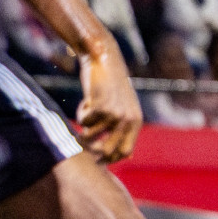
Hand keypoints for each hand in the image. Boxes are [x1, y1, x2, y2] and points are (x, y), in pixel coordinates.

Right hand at [77, 42, 142, 162]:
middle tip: (83, 137)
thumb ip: (124, 131)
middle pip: (107, 150)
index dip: (109, 158)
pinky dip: (81, 112)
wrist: (105, 61)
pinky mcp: (102, 107)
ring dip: (85, 125)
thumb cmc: (111, 87)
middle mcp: (129, 120)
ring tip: (88, 109)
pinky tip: (88, 99)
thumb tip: (128, 157)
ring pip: (91, 135)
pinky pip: (84, 121)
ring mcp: (116, 114)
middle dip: (92, 147)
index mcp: (136, 122)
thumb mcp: (123, 109)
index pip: (125, 152)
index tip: (95, 156)